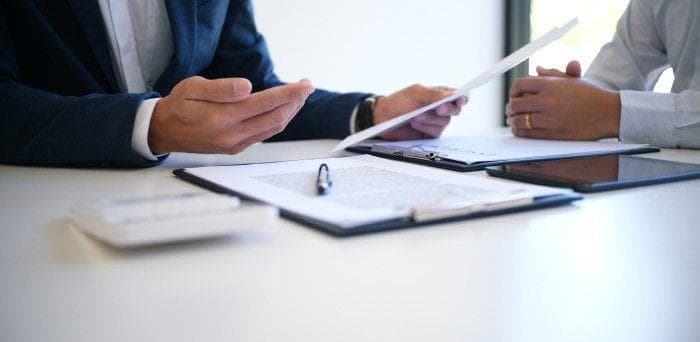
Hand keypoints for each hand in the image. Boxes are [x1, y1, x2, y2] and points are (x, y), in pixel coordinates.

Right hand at [149, 76, 313, 153]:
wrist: (164, 131)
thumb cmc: (178, 106)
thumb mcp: (192, 88)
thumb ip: (220, 89)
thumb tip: (247, 87)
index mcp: (222, 118)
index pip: (265, 103)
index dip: (288, 94)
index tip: (303, 84)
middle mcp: (232, 135)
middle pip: (275, 118)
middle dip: (295, 102)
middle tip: (307, 86)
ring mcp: (235, 144)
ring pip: (273, 128)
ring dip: (290, 112)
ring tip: (299, 96)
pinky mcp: (236, 148)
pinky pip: (264, 134)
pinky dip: (278, 120)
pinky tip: (283, 109)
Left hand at [373, 84, 467, 139]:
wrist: (382, 118)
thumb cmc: (398, 102)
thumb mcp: (415, 92)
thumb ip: (433, 93)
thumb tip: (451, 95)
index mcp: (439, 95)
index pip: (457, 95)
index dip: (462, 97)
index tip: (460, 99)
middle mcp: (440, 108)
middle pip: (455, 110)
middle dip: (447, 109)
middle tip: (438, 108)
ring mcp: (435, 122)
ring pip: (444, 122)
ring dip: (430, 119)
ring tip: (415, 117)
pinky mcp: (430, 134)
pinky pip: (435, 132)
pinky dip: (425, 128)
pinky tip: (415, 124)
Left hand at [506, 61, 620, 139]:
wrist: (609, 113)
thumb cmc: (590, 96)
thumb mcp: (572, 80)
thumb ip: (552, 74)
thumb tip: (537, 69)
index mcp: (551, 84)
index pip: (520, 85)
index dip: (513, 91)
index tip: (513, 96)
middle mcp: (549, 100)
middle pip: (516, 104)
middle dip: (510, 108)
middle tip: (510, 110)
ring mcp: (550, 118)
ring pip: (519, 120)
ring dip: (513, 121)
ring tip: (513, 121)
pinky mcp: (554, 133)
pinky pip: (528, 133)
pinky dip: (520, 132)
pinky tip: (520, 130)